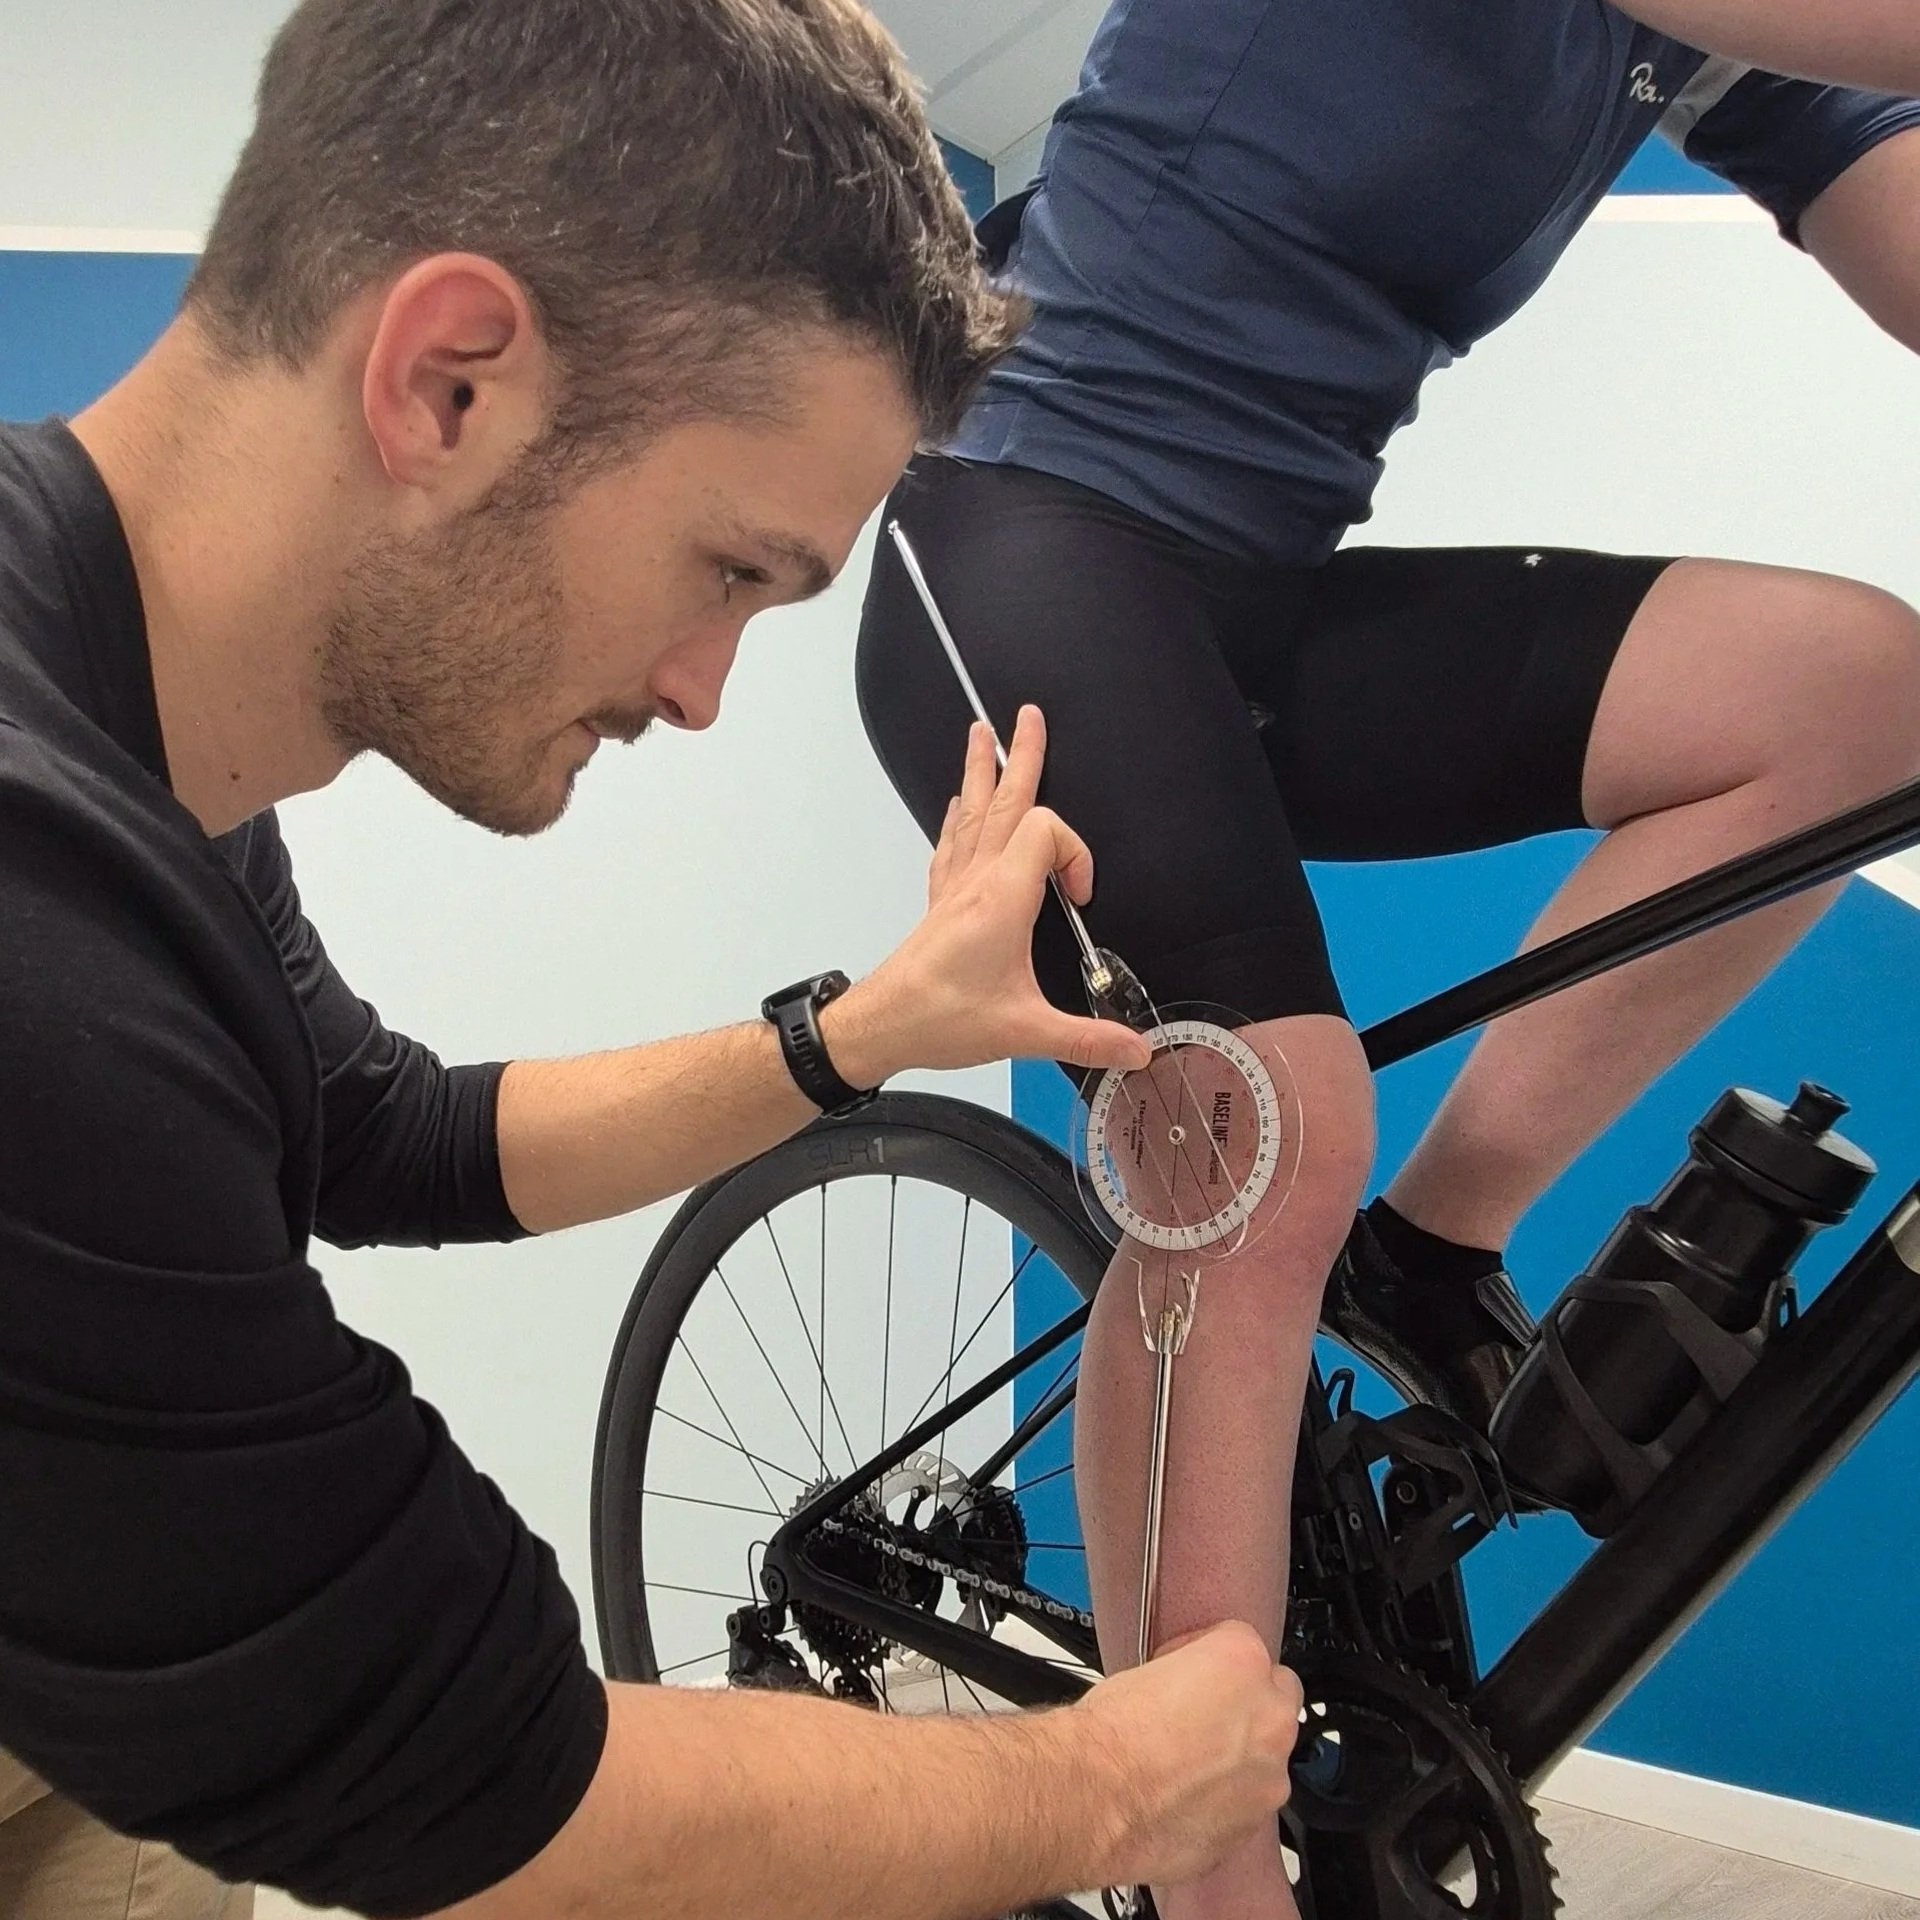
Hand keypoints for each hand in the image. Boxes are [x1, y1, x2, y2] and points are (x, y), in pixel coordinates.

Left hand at [828, 706, 1152, 1081]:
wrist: (882, 1025)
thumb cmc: (943, 1019)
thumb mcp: (1024, 1032)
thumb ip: (1086, 1040)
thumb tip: (1137, 1050)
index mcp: (1002, 898)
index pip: (1048, 833)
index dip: (1075, 854)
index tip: (1081, 896)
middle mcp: (977, 880)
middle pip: (1007, 801)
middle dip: (1023, 754)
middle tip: (1029, 714)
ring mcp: (955, 886)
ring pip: (974, 811)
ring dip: (983, 770)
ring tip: (983, 731)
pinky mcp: (941, 901)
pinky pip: (952, 842)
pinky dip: (960, 815)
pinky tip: (960, 804)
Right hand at [1072, 1622, 1303, 1891]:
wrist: (1098, 1801)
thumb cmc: (1112, 1737)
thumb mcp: (1146, 1668)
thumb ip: (1189, 1671)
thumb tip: (1186, 1686)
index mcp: (1242, 1661)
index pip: (1241, 1642)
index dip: (1208, 1659)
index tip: (1189, 1673)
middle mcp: (1269, 1716)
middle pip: (1274, 1696)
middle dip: (1244, 1705)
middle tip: (1200, 1718)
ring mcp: (1269, 1775)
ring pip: (1266, 1755)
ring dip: (1239, 1757)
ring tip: (1187, 1767)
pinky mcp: (1257, 1824)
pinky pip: (1249, 1800)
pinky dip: (1227, 1800)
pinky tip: (1186, 1798)